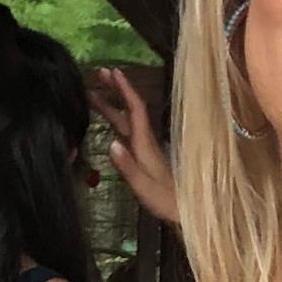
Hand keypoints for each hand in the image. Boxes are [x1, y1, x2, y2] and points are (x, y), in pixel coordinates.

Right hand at [88, 67, 179, 224]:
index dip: (125, 89)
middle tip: (100, 72)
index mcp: (146, 144)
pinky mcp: (144, 156)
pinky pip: (127, 131)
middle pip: (130, 109)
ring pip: (127, 120)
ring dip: (112, 103)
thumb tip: (111, 143)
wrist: (188, 209)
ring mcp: (145, 148)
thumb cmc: (168, 200)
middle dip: (116, 89)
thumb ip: (128, 167)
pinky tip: (107, 120)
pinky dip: (116, 119)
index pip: (135, 110)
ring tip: (92, 92)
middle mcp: (146, 141)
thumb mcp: (145, 187)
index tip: (113, 72)